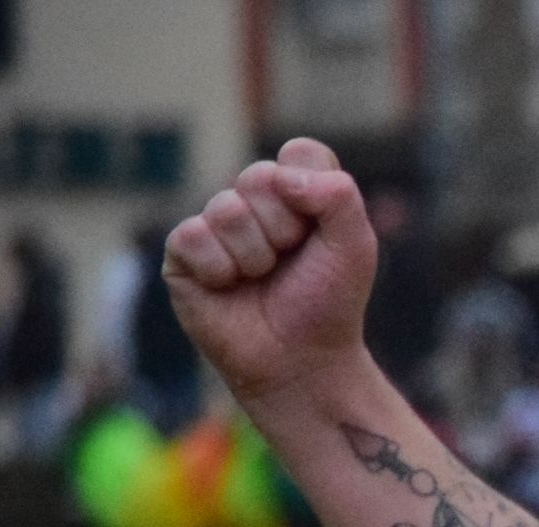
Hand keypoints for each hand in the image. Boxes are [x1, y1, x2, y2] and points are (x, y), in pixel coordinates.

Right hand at [162, 138, 379, 408]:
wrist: (302, 360)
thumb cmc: (329, 303)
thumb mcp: (355, 247)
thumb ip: (338, 196)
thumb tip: (284, 174)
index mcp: (296, 193)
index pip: (300, 154)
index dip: (312, 191)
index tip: (320, 230)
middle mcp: (254, 202)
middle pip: (261, 177)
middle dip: (285, 227)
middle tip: (290, 261)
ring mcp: (215, 225)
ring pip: (227, 208)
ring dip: (256, 254)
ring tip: (262, 279)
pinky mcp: (183, 254)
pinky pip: (194, 236)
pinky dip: (222, 269)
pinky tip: (230, 289)